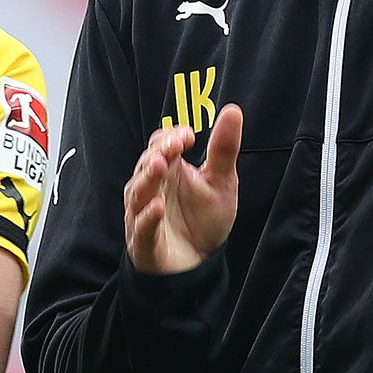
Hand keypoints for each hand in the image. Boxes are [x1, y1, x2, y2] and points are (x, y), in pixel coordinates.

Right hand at [124, 105, 242, 275]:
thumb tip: (234, 110)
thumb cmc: (204, 219)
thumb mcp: (222, 182)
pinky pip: (141, 228)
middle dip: (159, 153)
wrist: (199, 263)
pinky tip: (157, 208)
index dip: (170, 138)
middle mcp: (150, 189)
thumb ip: (224, 149)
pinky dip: (147, 218)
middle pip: (146, 165)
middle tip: (174, 145)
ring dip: (148, 179)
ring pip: (138, 193)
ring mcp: (143, 215)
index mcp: (167, 170)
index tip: (189, 136)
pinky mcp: (144, 242)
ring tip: (161, 166)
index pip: (159, 145)